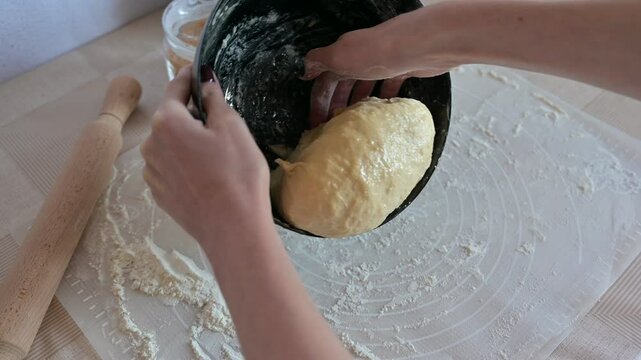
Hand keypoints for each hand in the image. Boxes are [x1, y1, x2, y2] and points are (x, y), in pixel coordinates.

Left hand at [141, 65, 270, 241]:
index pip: (176, 90)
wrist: (232, 228)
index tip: (197, 70)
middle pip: (171, 119)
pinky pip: (171, 168)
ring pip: (170, 146)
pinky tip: (206, 176)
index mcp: (166, 122)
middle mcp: (151, 145)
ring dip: (187, 142)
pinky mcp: (160, 195)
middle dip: (191, 116)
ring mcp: (153, 173)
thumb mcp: (232, 128)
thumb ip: (214, 99)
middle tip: (220, 124)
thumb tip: (205, 79)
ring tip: (215, 155)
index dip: (189, 78)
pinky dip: (185, 164)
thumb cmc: (236, 173)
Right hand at [303, 9, 457, 125]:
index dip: (318, 102)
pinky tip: (380, 114)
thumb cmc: (377, 53)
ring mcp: (381, 64)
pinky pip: (388, 88)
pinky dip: (382, 100)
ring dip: (356, 106)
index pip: (324, 80)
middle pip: (342, 85)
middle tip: (332, 130)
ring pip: (363, 87)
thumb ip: (320, 61)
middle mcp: (360, 57)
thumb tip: (304, 70)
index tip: (315, 125)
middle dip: (335, 107)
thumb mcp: (340, 56)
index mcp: (343, 54)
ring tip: (353, 126)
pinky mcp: (401, 70)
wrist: (420, 46)